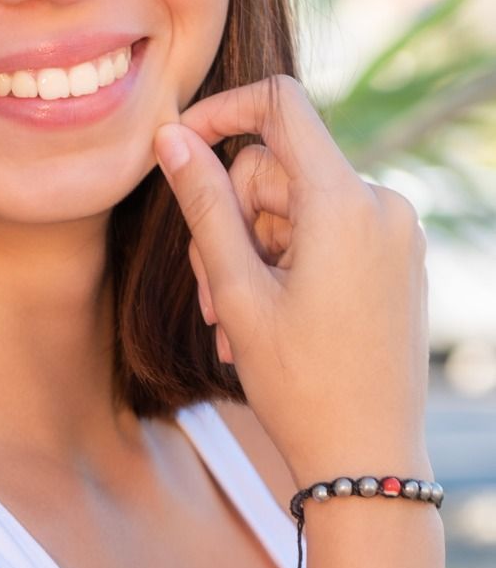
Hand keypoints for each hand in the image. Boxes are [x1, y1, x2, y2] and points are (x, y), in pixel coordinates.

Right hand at [153, 75, 430, 486]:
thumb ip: (204, 205)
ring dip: (251, 258)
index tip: (178, 145)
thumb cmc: (300, 383)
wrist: (368, 461)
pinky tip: (266, 326)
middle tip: (208, 295)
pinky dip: (286, 268)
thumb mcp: (236, 291)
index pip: (280, 106)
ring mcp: (394, 234)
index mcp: (345, 202)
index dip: (220, 112)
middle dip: (231, 223)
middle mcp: (381, 205)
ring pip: (294, 210)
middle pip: (278, 170)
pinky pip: (326, 236)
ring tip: (236, 326)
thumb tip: (172, 137)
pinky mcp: (395, 261)